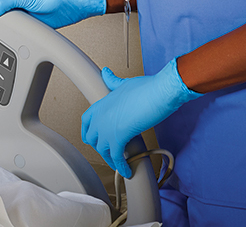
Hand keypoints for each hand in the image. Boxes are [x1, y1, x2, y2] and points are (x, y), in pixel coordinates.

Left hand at [81, 59, 200, 177]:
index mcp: (101, 103)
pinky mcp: (119, 137)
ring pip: (102, 150)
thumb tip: (106, 73)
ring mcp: (107, 127)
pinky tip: (127, 171)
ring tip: (119, 165)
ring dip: (111, 160)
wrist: (159, 92)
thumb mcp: (125, 83)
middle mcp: (100, 116)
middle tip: (110, 152)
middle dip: (100, 147)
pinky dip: (121, 167)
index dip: (87, 131)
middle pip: (91, 138)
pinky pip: (117, 157)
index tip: (92, 138)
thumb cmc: (146, 87)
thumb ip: (113, 82)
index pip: (85, 120)